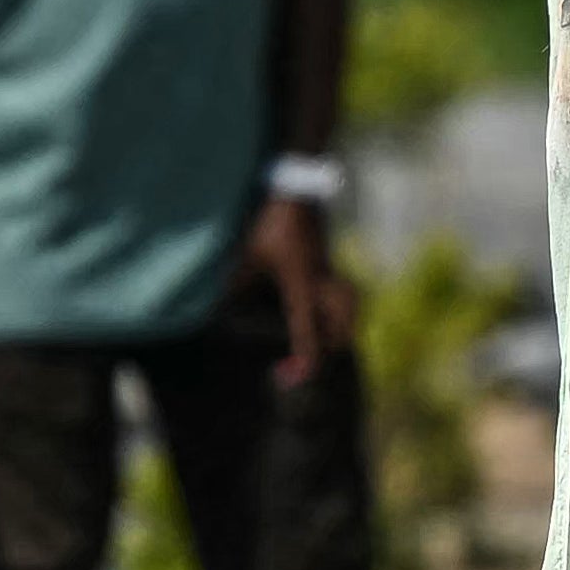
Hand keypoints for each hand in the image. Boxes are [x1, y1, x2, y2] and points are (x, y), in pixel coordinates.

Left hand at [246, 194, 352, 383]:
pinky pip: (347, 296)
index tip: (290, 378)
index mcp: (302, 287)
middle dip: (327, 351)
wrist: (296, 190)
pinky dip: (342, 310)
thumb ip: (236, 283)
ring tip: (319, 339)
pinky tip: (324, 311)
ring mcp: (332, 274)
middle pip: (342, 331)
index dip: (303, 363)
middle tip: (302, 360)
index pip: (308, 334)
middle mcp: (323, 285)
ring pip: (351, 313)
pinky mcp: (332, 264)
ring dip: (339, 331)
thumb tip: (217, 308)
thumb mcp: (248, 256)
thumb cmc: (270, 223)